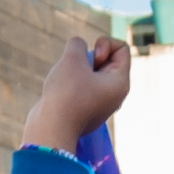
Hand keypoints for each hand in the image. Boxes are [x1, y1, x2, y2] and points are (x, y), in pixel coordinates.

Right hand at [21, 34, 133, 154]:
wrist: (51, 129)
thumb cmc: (66, 94)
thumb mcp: (73, 58)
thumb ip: (78, 44)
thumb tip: (78, 49)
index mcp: (120, 83)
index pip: (122, 48)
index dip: (104, 44)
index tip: (93, 59)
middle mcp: (114, 94)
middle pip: (106, 58)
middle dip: (88, 57)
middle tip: (78, 70)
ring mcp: (99, 103)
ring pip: (90, 71)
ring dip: (76, 68)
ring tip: (66, 82)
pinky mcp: (84, 108)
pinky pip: (79, 84)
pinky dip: (69, 81)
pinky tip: (60, 92)